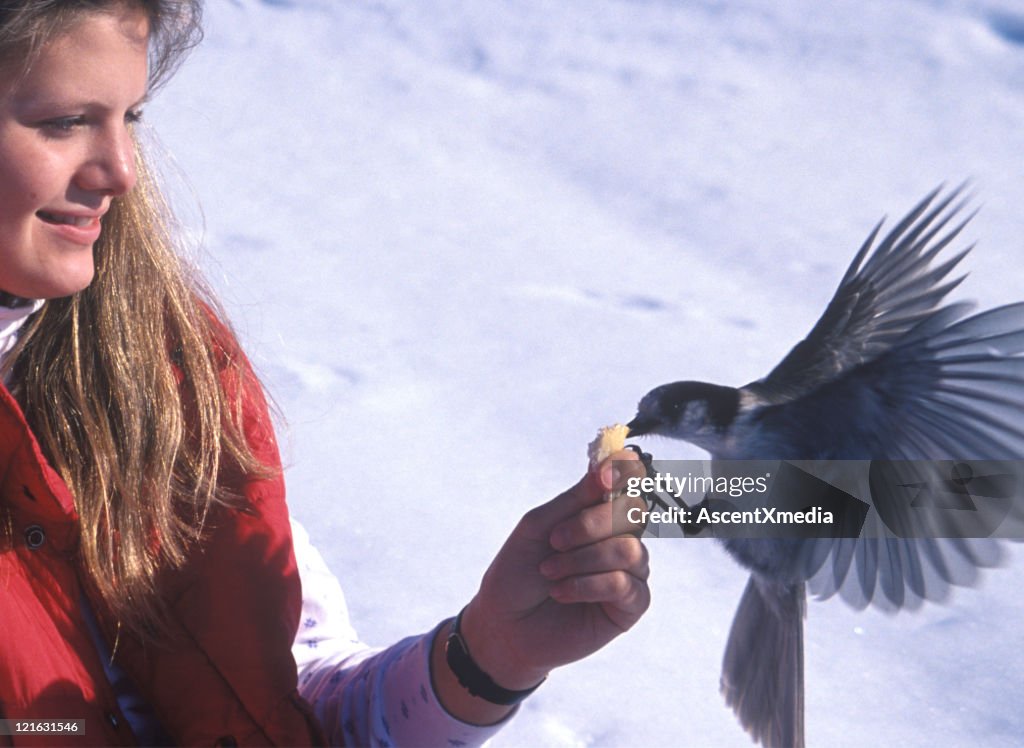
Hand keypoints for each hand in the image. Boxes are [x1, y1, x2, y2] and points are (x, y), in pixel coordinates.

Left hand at [431, 450, 650, 722]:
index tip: (605, 475)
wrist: (503, 624)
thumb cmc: (518, 572)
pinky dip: (587, 585)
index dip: (625, 472)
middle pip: (632, 513)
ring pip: (629, 550)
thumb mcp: (539, 527)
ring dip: (584, 559)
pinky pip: (625, 585)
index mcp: (598, 512)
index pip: (629, 481)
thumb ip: (575, 498)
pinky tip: (561, 593)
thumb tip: (610, 468)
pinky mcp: (631, 606)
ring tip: (551, 572)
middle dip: (589, 525)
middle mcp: (620, 537)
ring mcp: (630, 572)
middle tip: (553, 542)